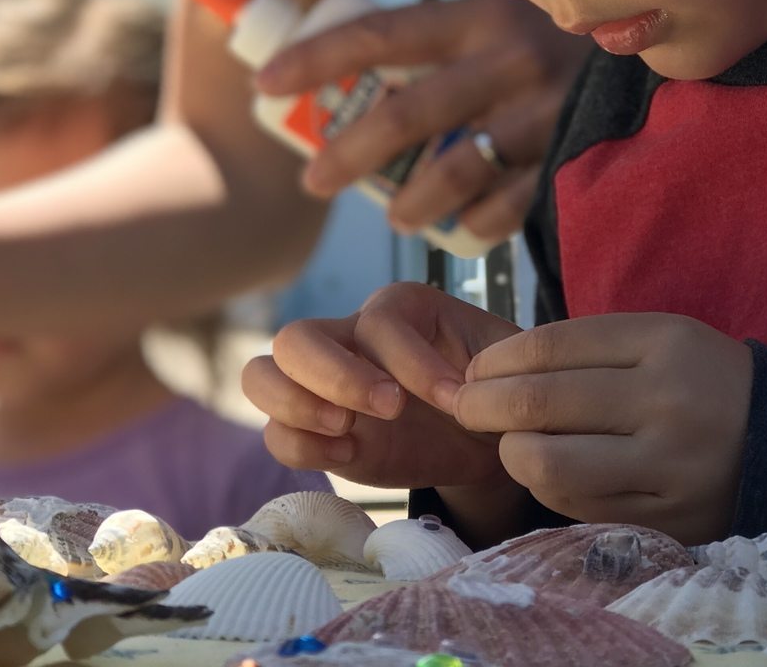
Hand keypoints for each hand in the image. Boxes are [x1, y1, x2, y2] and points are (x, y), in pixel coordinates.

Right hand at [242, 282, 520, 489]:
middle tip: (391, 409)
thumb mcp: (505, 365)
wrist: (487, 435)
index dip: (413, 362)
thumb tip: (466, 386)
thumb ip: (492, 365)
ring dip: (296, 406)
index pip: (378, 322)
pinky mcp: (317, 432)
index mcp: (398, 309)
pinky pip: (276, 434)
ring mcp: (323, 385)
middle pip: (296, 338)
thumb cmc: (495, 386)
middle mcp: (348, 337)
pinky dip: (301, 447)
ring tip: (349, 433)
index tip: (455, 398)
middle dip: (336, 376)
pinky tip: (351, 457)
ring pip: (261, 375)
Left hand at [256, 0, 590, 240]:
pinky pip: (508, 204)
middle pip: (408, 112)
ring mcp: (545, 111)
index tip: (265, 83)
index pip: (381, 33)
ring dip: (410, 201)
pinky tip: (462, 227)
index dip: (316, 58)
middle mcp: (511, 58)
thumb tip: (342, 62)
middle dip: (349, 153)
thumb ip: (442, 40)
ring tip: (393, 216)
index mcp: (479, 15)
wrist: (661, 59)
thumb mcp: (501, 20)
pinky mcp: (573, 158)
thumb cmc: (554, 45)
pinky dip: (476, 222)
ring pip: (456, 169)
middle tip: (315, 180)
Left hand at [454, 314, 754, 544]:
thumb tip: (489, 371)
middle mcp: (667, 403)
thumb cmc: (698, 379)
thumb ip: (581, 349)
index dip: (496, 360)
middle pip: (539, 403)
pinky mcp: (667, 520)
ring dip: (512, 453)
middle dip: (482, 405)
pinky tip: (550, 470)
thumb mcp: (656, 339)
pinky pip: (579, 506)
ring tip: (510, 443)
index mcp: (663, 343)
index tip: (474, 369)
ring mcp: (668, 468)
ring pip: (549, 465)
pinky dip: (550, 487)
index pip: (549, 347)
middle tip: (464, 406)